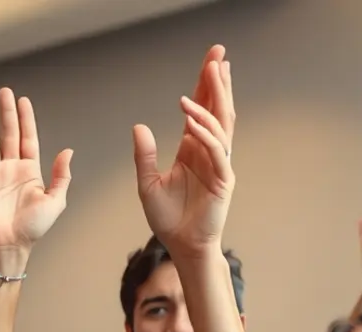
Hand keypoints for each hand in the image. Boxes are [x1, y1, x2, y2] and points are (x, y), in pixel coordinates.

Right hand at [0, 88, 72, 258]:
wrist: (11, 246)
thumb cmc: (33, 228)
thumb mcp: (56, 201)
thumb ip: (61, 176)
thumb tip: (67, 151)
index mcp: (30, 171)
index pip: (28, 138)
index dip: (26, 119)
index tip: (23, 101)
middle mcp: (11, 169)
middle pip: (9, 134)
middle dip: (7, 112)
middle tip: (4, 92)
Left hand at [133, 45, 233, 253]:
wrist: (181, 246)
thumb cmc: (167, 218)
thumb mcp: (147, 183)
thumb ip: (144, 155)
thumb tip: (138, 126)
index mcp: (192, 149)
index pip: (201, 110)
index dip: (205, 86)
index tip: (210, 61)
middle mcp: (208, 152)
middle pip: (216, 110)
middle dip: (218, 82)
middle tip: (218, 55)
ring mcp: (219, 164)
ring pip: (220, 125)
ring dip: (216, 100)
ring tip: (210, 75)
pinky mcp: (223, 180)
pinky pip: (216, 152)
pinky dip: (206, 135)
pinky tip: (193, 121)